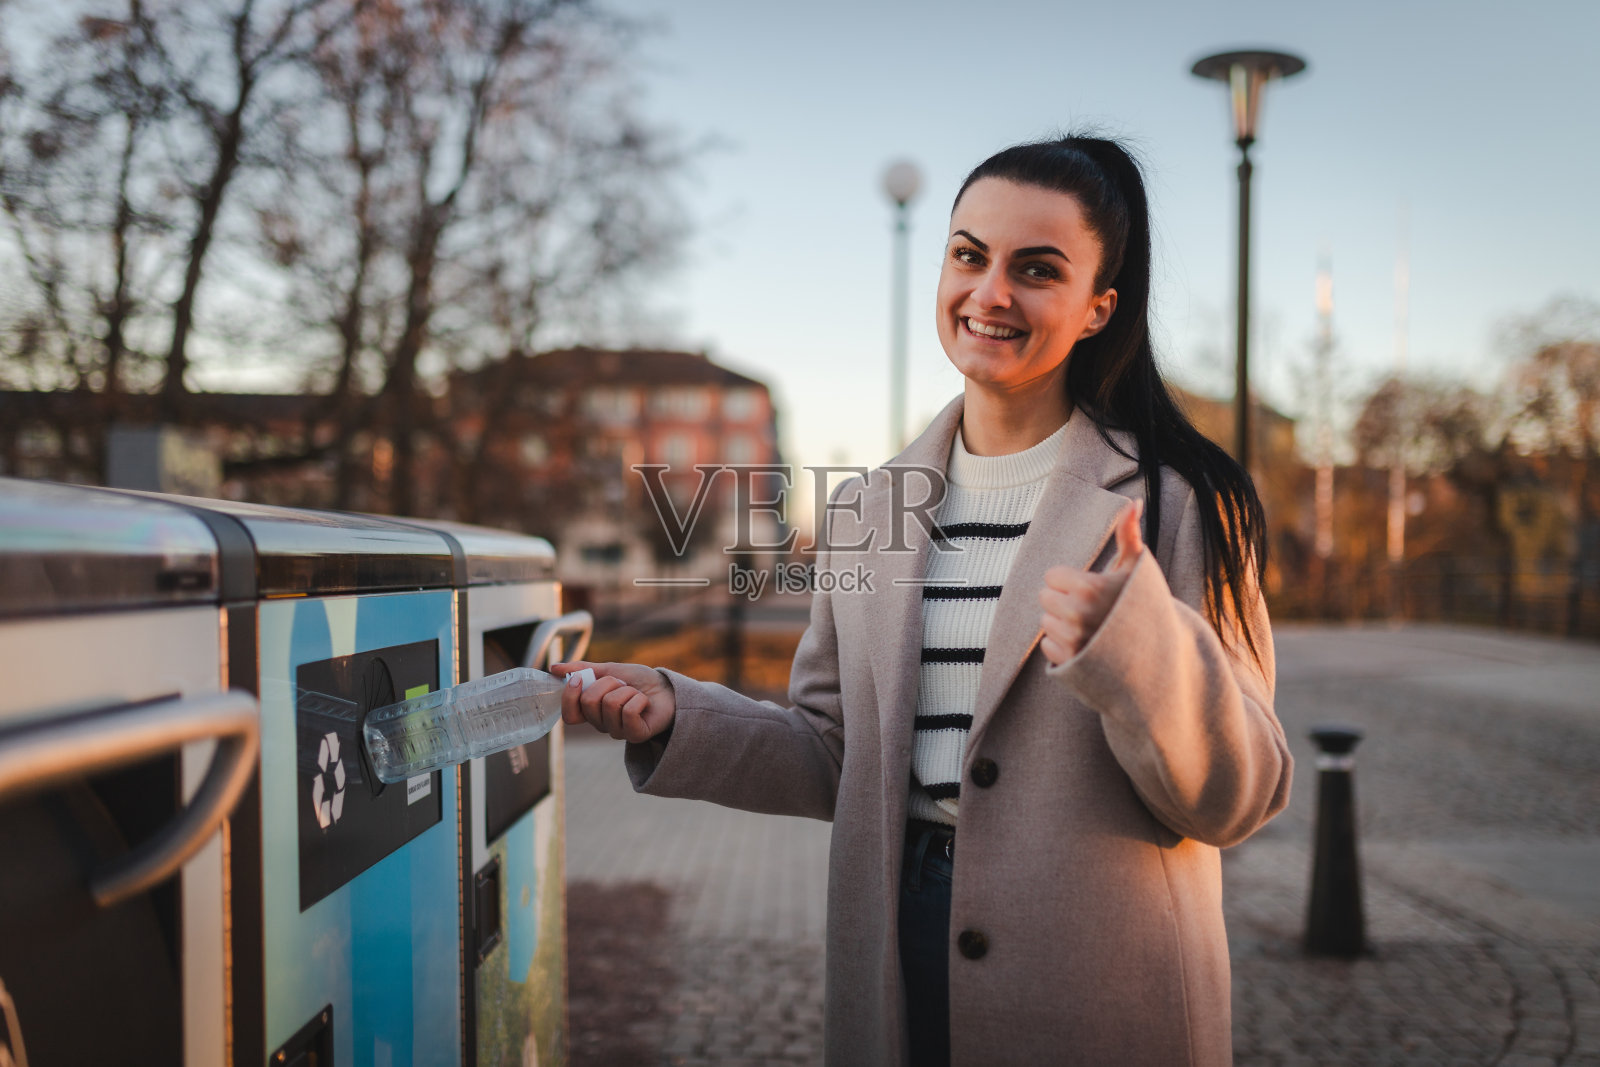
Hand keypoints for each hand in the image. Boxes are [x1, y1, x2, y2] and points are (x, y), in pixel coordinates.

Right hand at [551, 660, 676, 742]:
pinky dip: (638, 699)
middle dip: (607, 683)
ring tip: (634, 692)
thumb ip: (582, 670)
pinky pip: (628, 712)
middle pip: (589, 703)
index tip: (579, 679)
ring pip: (610, 704)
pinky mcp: (636, 735)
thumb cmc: (638, 681)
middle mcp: (602, 725)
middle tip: (621, 683)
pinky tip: (644, 702)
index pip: (569, 715)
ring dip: (626, 690)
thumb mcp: (608, 669)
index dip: (570, 697)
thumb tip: (553, 668)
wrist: (667, 686)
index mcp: (592, 712)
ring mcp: (619, 732)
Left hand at [1038, 500, 1143, 665]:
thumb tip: (1133, 502)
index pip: (1052, 576)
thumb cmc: (1145, 604)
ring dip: (1063, 624)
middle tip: (1091, 608)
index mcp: (1090, 588)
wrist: (1160, 653)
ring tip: (1092, 627)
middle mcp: (1078, 615)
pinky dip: (1063, 647)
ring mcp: (1074, 642)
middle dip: (1064, 601)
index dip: (1070, 580)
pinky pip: (1048, 648)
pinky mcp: (1071, 664)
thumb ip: (1129, 534)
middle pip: (1044, 599)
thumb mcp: (1138, 568)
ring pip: (1045, 623)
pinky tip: (1087, 646)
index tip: (1092, 588)